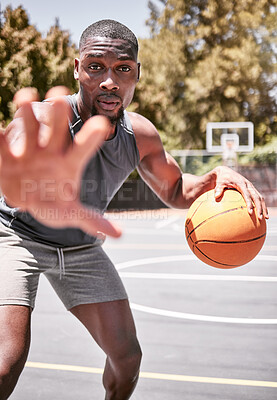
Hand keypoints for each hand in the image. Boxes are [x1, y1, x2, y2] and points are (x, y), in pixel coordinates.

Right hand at [0, 97, 120, 237]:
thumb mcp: (72, 214)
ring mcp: (28, 152)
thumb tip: (120, 234)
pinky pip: (1, 144)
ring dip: (27, 113)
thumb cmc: (55, 204)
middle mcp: (50, 152)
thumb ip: (93, 220)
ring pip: (29, 129)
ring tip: (26, 96)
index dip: (91, 138)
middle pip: (56, 131)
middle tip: (61, 97)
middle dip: (58, 115)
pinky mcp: (6, 156)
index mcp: (68, 164)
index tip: (103, 124)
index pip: (82, 149)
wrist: (29, 201)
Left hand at [213, 166, 267, 219]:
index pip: (247, 194)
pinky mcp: (251, 190)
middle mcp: (248, 185)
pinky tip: (262, 214)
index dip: (249, 203)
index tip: (250, 212)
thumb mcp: (219, 182)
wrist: (226, 172)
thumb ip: (218, 189)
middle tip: (260, 218)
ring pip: (260, 198)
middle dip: (260, 207)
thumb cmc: (222, 179)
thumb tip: (215, 197)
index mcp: (241, 183)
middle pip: (257, 197)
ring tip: (265, 218)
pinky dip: (261, 205)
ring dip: (263, 207)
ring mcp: (251, 187)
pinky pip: (258, 198)